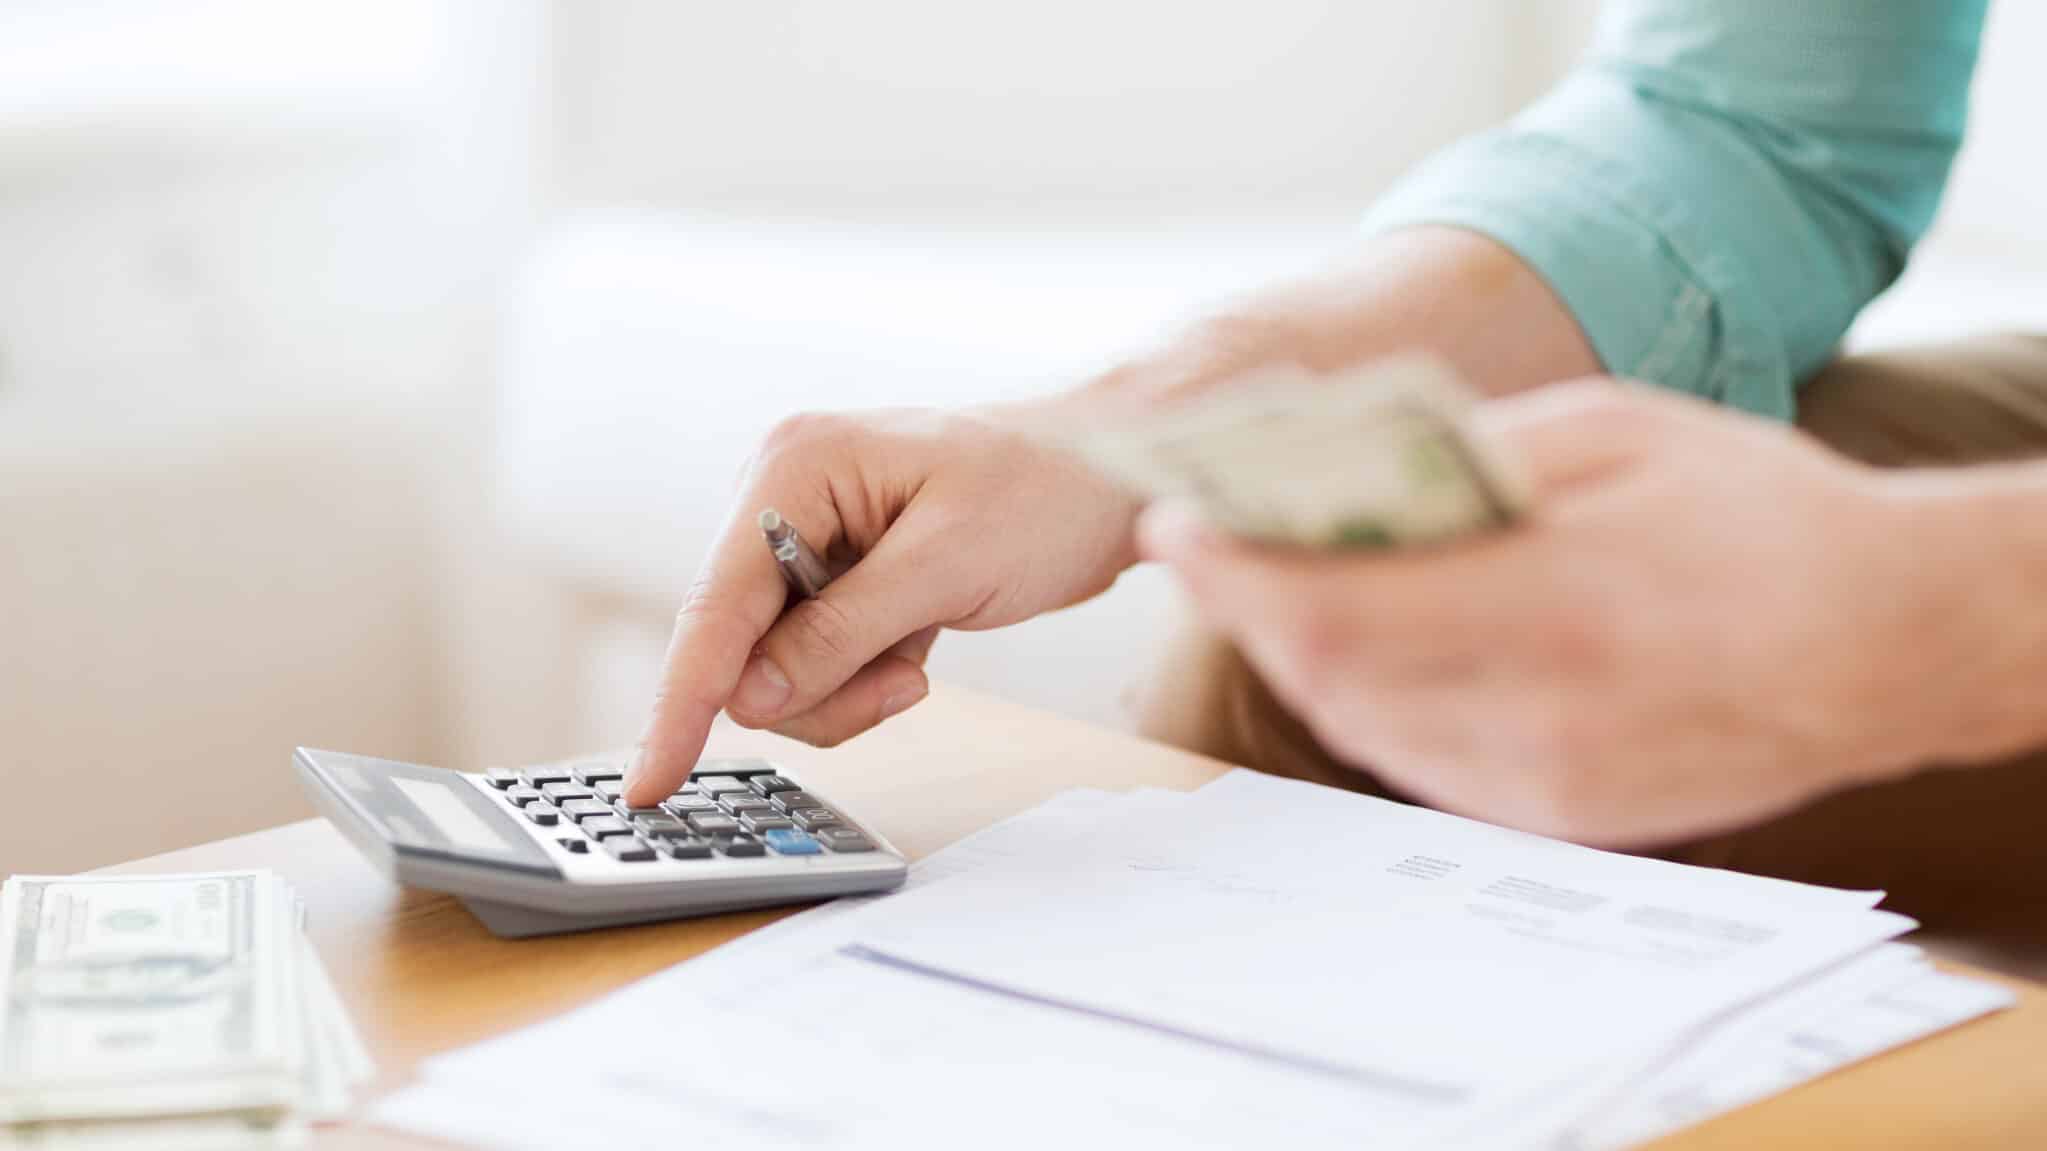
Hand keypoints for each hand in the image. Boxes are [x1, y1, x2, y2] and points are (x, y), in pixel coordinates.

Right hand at [625, 405, 1140, 804]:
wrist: (1114, 474)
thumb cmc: (1045, 491)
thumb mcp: (946, 566)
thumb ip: (841, 633)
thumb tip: (751, 698)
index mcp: (791, 467)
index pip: (714, 604)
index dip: (681, 700)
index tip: (648, 781)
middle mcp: (780, 498)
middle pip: (739, 646)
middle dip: (815, 689)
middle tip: (904, 682)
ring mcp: (805, 541)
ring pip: (776, 668)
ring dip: (847, 689)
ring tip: (920, 660)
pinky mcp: (836, 579)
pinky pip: (815, 662)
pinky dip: (862, 679)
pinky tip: (918, 647)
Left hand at [1140, 380, 1968, 846]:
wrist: (1892, 640)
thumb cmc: (1760, 515)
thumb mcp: (1615, 433)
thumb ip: (1471, 455)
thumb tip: (1342, 467)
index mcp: (1555, 606)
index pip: (1333, 610)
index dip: (1234, 574)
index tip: (1175, 529)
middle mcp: (1543, 717)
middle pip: (1329, 679)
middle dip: (1254, 611)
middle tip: (1214, 551)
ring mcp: (1551, 785)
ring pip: (1365, 729)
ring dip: (1306, 659)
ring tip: (1279, 589)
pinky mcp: (1565, 821)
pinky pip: (1424, 764)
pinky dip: (1376, 703)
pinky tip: (1374, 648)